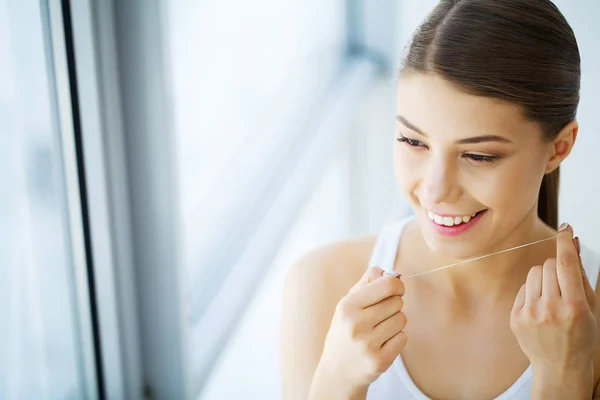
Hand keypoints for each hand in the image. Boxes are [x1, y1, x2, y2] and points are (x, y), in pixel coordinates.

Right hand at [312, 267, 406, 394]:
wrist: (337, 372)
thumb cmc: (345, 331)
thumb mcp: (347, 304)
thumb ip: (367, 283)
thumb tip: (393, 274)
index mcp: (347, 306)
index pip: (387, 284)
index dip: (397, 285)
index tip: (395, 290)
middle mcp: (356, 324)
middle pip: (397, 302)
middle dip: (393, 305)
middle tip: (380, 315)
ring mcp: (368, 344)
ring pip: (402, 319)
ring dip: (395, 322)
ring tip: (379, 330)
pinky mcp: (379, 361)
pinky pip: (403, 338)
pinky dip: (397, 339)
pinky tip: (382, 343)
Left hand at [510, 223, 596, 371]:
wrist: (560, 367)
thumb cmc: (580, 336)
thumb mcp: (591, 308)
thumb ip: (581, 276)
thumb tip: (573, 244)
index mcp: (574, 307)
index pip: (566, 264)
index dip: (565, 242)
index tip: (565, 228)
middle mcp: (550, 309)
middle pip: (547, 265)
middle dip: (556, 267)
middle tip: (562, 282)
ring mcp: (530, 314)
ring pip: (533, 273)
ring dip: (543, 278)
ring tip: (551, 297)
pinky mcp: (516, 317)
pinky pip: (523, 288)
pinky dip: (532, 292)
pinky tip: (541, 309)